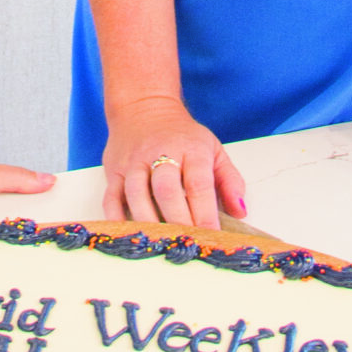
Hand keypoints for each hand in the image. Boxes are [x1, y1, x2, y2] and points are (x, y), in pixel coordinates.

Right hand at [102, 94, 246, 232]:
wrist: (143, 106)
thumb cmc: (182, 135)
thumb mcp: (213, 149)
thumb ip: (229, 180)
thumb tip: (239, 211)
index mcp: (190, 149)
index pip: (198, 184)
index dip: (205, 213)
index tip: (212, 236)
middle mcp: (160, 154)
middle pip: (166, 189)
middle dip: (177, 220)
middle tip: (186, 244)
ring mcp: (134, 163)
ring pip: (137, 194)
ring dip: (149, 222)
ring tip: (160, 244)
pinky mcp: (114, 171)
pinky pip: (111, 197)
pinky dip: (117, 218)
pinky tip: (129, 234)